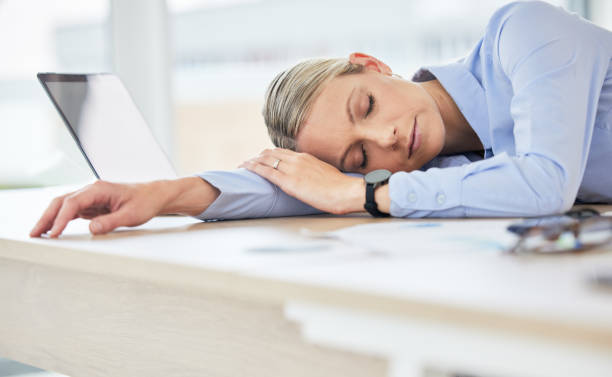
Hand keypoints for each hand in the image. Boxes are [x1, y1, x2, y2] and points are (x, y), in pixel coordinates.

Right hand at [30, 180, 165, 237]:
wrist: (153, 196)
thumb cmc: (144, 202)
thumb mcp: (131, 215)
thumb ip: (111, 222)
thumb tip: (92, 229)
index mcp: (99, 189)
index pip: (73, 203)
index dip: (61, 219)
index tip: (53, 234)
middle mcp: (91, 190)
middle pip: (62, 202)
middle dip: (46, 217)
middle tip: (34, 234)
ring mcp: (90, 197)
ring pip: (64, 206)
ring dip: (50, 219)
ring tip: (38, 234)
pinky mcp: (92, 205)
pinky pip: (71, 211)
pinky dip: (60, 220)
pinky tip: (53, 230)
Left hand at [239, 148, 364, 214]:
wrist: (347, 191)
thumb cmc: (341, 188)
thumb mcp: (326, 174)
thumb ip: (314, 173)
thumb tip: (310, 178)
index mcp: (306, 158)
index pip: (282, 152)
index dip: (269, 154)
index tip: (261, 158)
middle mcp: (297, 159)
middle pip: (271, 153)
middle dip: (256, 157)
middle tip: (247, 162)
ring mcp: (292, 169)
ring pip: (265, 159)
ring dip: (251, 161)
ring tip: (242, 165)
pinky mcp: (289, 182)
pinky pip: (266, 172)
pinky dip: (253, 168)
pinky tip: (245, 168)